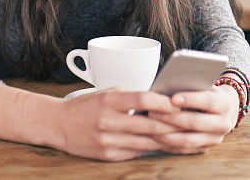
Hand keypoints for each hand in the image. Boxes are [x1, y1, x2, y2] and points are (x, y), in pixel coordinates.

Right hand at [55, 88, 180, 161]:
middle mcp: (108, 121)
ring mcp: (107, 141)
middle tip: (189, 121)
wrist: (59, 125)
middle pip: (148, 124)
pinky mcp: (107, 155)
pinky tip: (163, 145)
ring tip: (183, 135)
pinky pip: (136, 152)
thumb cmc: (87, 106)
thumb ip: (132, 96)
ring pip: (145, 142)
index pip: (142, 99)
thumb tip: (161, 99)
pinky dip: (151, 148)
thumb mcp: (108, 93)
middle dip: (171, 124)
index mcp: (109, 100)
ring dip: (166, 139)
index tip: (178, 102)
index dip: (163, 102)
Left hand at [147, 85, 239, 154]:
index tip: (173, 97)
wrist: (225, 111)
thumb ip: (194, 86)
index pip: (209, 101)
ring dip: (166, 134)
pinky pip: (183, 150)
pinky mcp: (204, 149)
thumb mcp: (207, 86)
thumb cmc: (209, 93)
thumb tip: (169, 85)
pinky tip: (154, 137)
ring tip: (150, 126)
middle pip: (196, 122)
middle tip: (152, 112)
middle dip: (172, 118)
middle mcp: (223, 124)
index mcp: (225, 105)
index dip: (191, 99)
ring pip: (188, 140)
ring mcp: (214, 139)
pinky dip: (167, 143)